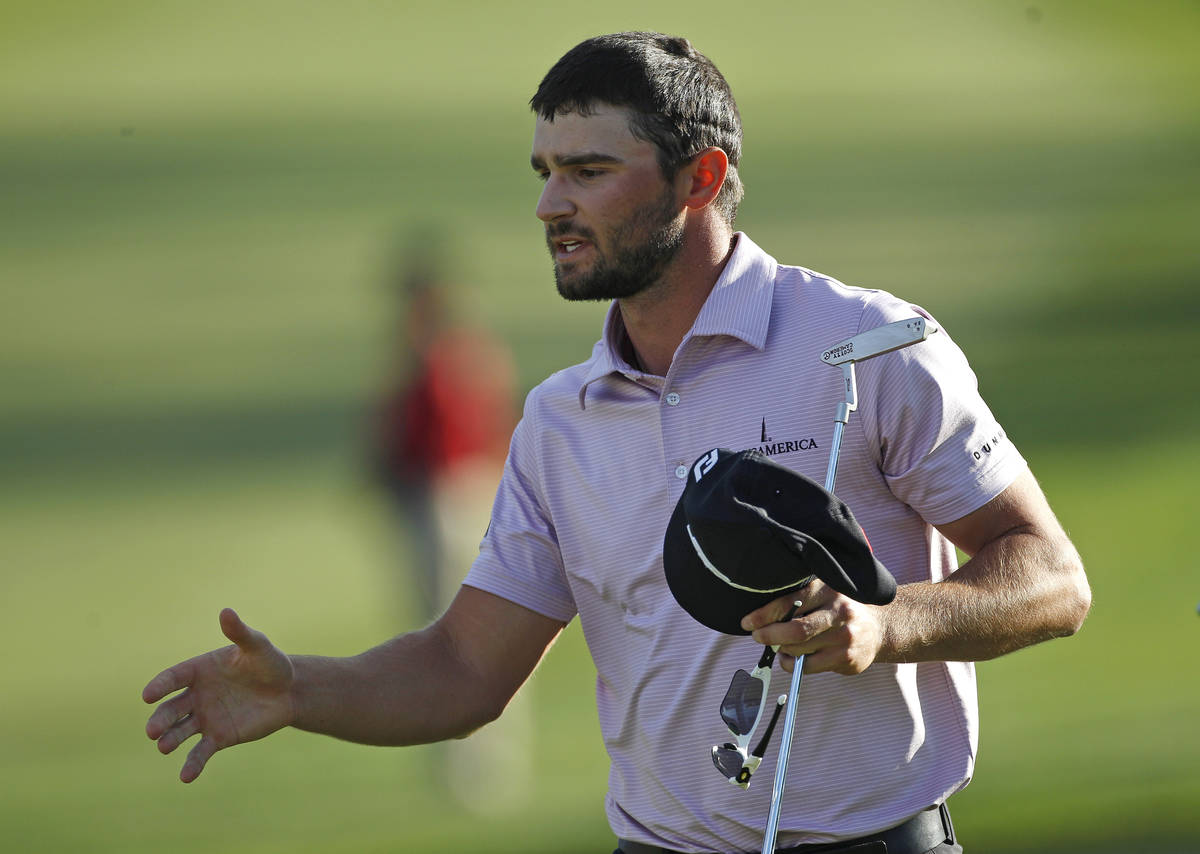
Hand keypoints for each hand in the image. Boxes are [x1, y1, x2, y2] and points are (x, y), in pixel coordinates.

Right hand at [143, 608, 295, 781]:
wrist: (289, 691)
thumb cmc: (270, 663)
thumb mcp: (257, 646)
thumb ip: (240, 633)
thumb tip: (226, 611)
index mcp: (199, 670)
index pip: (173, 678)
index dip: (160, 686)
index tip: (147, 695)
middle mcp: (196, 695)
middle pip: (170, 708)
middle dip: (160, 719)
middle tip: (152, 731)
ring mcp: (205, 718)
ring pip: (180, 731)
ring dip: (171, 740)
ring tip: (164, 747)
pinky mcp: (218, 738)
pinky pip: (200, 752)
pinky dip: (192, 765)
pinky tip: (186, 777)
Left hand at [741, 580, 885, 675]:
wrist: (878, 627)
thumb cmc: (839, 610)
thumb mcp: (823, 595)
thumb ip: (798, 601)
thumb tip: (760, 618)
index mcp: (827, 590)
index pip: (789, 602)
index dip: (764, 614)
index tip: (747, 622)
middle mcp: (839, 612)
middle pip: (796, 630)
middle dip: (769, 635)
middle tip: (758, 636)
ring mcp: (845, 637)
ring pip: (800, 650)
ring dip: (781, 650)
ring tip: (778, 646)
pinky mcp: (847, 658)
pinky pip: (809, 666)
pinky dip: (793, 664)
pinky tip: (792, 658)